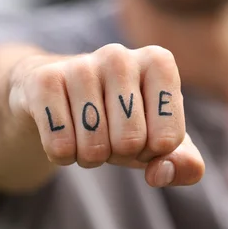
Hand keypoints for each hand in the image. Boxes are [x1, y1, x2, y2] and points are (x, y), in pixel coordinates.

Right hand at [9, 43, 204, 187]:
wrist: (58, 97)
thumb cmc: (118, 118)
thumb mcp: (158, 141)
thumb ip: (183, 163)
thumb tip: (161, 173)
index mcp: (158, 62)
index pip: (168, 140)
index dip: (152, 152)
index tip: (141, 133)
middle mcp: (120, 55)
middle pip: (130, 142)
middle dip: (119, 154)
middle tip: (108, 135)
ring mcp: (79, 64)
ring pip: (94, 147)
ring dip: (88, 157)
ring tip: (84, 133)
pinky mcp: (43, 80)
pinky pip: (60, 146)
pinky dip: (61, 155)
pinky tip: (61, 132)